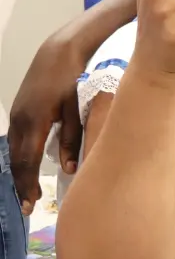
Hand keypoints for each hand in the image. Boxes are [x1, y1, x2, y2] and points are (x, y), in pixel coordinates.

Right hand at [8, 33, 84, 213]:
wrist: (58, 53)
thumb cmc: (73, 80)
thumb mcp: (76, 110)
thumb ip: (72, 139)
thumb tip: (71, 168)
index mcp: (34, 121)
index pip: (27, 162)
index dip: (28, 185)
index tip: (31, 204)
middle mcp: (20, 120)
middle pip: (16, 160)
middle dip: (22, 183)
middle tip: (29, 205)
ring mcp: (16, 114)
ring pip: (14, 150)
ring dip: (20, 171)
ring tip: (29, 191)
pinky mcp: (19, 109)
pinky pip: (16, 139)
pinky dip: (20, 156)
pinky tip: (28, 166)